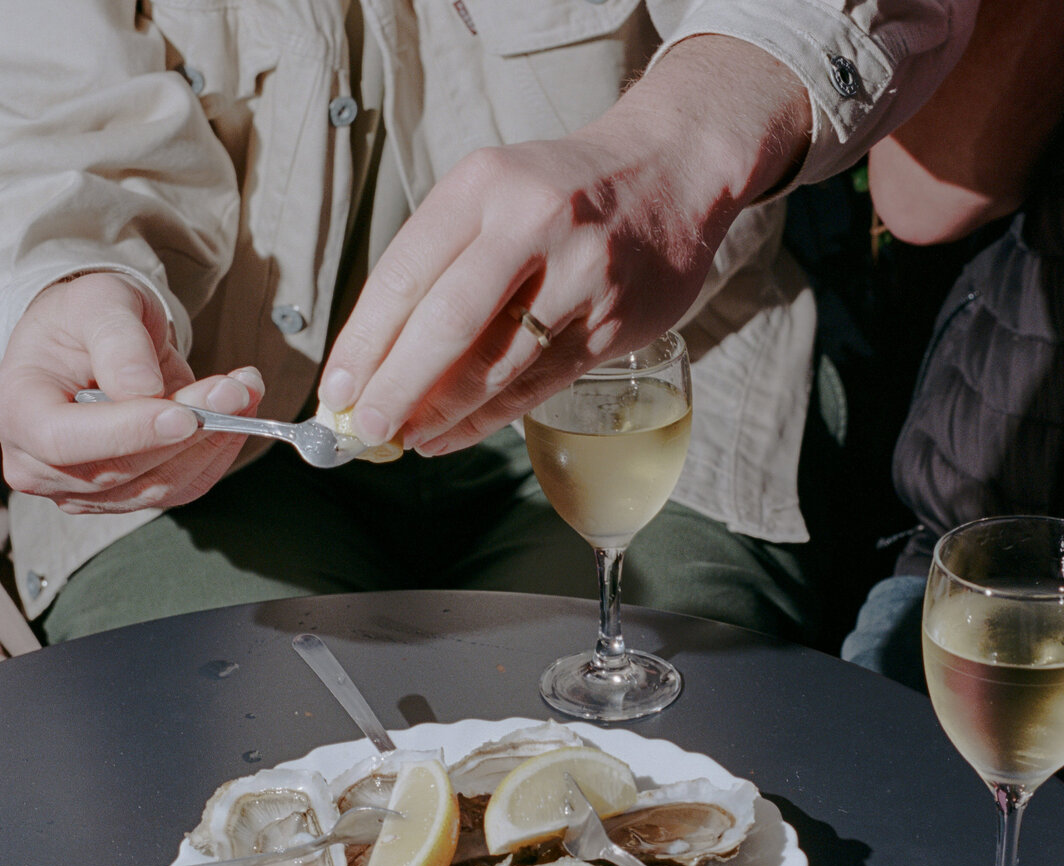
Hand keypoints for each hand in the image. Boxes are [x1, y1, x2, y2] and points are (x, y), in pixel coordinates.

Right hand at [0, 271, 263, 513]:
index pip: (66, 440)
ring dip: (214, 441)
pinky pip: (182, 488)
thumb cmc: (84, 320)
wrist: (95, 343)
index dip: (128, 432)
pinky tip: (238, 415)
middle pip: (123, 468)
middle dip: (189, 429)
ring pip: (160, 485)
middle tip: (237, 387)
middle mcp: (42, 465)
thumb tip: (141, 388)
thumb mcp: (97, 303)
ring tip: (244, 390)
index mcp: (20, 413)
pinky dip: (217, 453)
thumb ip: (117, 341)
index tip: (184, 414)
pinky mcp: (129, 497)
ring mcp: (84, 491)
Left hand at [318, 36, 811, 456]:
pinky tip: (454, 435)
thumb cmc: (563, 194)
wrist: (673, 173)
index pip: (405, 275)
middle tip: (363, 430)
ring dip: (442, 412)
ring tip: (407, 439)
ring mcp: (578, 276)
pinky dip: (489, 418)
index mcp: (483, 186)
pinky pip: (538, 384)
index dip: (364, 342)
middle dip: (396, 387)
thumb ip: (442, 262)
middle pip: (445, 325)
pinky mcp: (611, 323)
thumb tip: (378, 356)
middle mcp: (530, 225)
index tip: (336, 389)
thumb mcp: (494, 193)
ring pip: (494, 363)